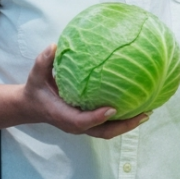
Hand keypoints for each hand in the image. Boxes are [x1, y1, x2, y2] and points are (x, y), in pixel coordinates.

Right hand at [21, 44, 149, 139]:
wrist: (31, 106)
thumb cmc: (36, 89)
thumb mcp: (35, 75)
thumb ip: (43, 62)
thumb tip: (54, 46)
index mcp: (63, 116)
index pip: (82, 121)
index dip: (97, 117)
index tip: (113, 109)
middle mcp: (76, 124)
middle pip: (103, 132)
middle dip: (125, 126)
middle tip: (145, 113)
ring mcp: (84, 126)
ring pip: (109, 131)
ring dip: (128, 124)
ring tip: (148, 112)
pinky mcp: (89, 123)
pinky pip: (108, 125)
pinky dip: (124, 119)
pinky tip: (139, 106)